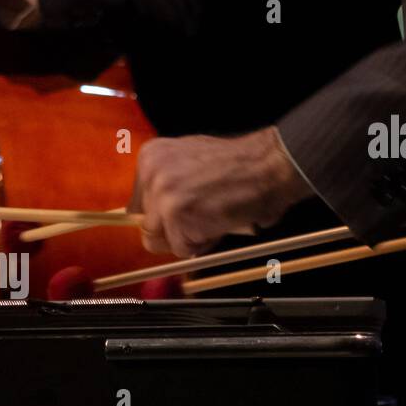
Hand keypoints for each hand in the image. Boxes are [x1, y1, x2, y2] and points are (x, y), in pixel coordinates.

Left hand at [128, 127, 312, 256]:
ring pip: (160, 240)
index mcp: (150, 157)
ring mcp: (160, 193)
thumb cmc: (238, 167)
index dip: (161, 218)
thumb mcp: (190, 161)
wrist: (268, 165)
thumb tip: (149, 218)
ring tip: (212, 219)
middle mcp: (150, 172)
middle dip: (172, 231)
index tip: (183, 214)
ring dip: (188, 238)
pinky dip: (203, 245)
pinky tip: (219, 223)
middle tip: (203, 218)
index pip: (137, 206)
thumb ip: (167, 184)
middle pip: (146, 226)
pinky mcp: (175, 213)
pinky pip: (182, 248)